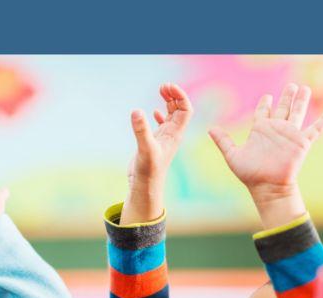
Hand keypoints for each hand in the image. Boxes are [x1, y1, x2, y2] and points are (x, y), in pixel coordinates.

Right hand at [122, 82, 192, 224]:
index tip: (167, 86)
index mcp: (175, 134)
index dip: (180, 96)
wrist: (145, 187)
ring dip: (169, 102)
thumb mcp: (145, 149)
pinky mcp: (155, 143)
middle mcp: (172, 135)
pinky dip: (161, 114)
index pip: (185, 110)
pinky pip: (163, 125)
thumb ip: (141, 130)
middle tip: (163, 86)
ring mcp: (164, 139)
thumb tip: (136, 111)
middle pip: (180, 109)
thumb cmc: (148, 171)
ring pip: (172, 115)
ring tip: (161, 90)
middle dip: (174, 95)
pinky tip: (155, 111)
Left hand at [209, 83, 322, 228]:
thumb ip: (223, 141)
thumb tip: (209, 128)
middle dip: (287, 96)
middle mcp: (277, 130)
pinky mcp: (302, 143)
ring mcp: (290, 135)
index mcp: (261, 130)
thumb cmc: (250, 175)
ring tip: (305, 88)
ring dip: (302, 100)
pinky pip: (317, 129)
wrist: (268, 187)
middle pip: (283, 108)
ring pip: (298, 112)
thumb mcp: (233, 156)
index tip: (267, 97)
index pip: (264, 111)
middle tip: (291, 85)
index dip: (266, 103)